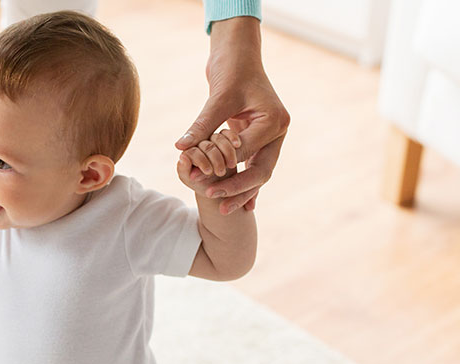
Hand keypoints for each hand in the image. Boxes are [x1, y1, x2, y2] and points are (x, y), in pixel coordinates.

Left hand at [175, 17, 288, 214]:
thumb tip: (181, 147)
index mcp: (274, 120)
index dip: (224, 168)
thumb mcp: (218, 97)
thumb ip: (202, 124)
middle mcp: (278, 131)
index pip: (247, 152)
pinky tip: (239, 205)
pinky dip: (245, 183)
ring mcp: (272, 137)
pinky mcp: (261, 140)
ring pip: (259, 172)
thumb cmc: (232, 71)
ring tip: (224, 210)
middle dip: (239, 189)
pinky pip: (253, 165)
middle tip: (217, 204)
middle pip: (262, 170)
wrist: (240, 58)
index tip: (203, 182)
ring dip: (243, 191)